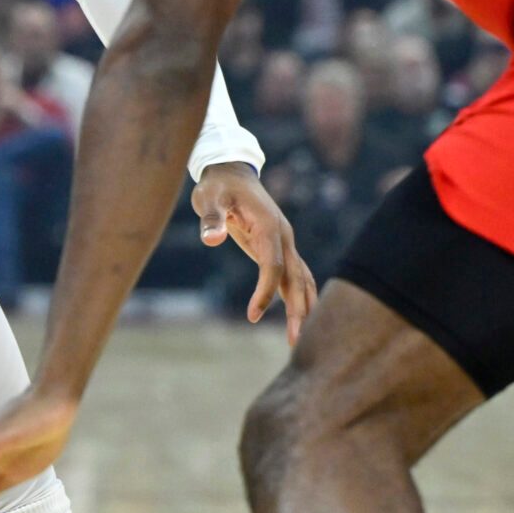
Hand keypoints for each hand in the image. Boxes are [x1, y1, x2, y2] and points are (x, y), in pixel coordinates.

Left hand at [193, 161, 318, 342]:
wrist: (231, 171)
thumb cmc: (218, 186)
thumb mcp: (210, 198)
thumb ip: (212, 219)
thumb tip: (212, 238)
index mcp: (269, 227)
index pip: (273, 266)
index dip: (265, 292)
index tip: (252, 315)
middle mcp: (283, 236)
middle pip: (296, 277)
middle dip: (299, 309)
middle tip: (295, 341)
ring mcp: (284, 242)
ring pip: (301, 278)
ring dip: (303, 307)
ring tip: (298, 339)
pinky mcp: (279, 247)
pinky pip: (294, 275)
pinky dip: (298, 296)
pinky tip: (299, 317)